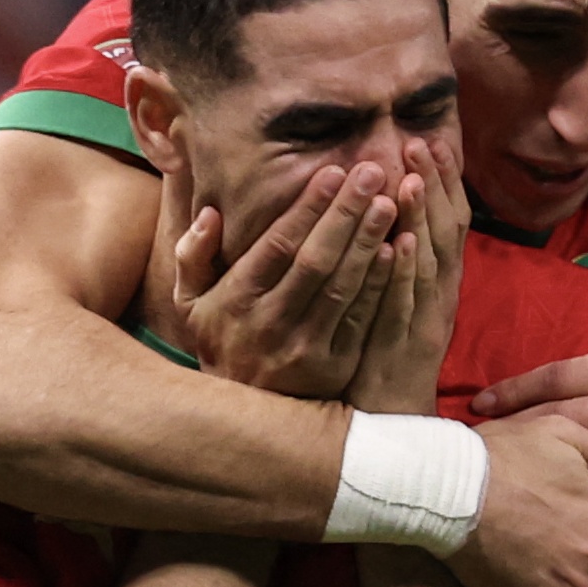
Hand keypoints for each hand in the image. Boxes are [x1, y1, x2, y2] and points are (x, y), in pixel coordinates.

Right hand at [156, 150, 400, 398]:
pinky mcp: (333, 367)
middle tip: (373, 172)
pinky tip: (397, 251)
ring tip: (391, 202)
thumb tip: (210, 213)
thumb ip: (192, 255)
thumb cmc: (222, 340)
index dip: (308, 207)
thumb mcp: (190, 302)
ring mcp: (303, 348)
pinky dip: (378, 284)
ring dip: (368, 242)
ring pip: (341, 287)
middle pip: (314, 260)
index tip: (333, 171)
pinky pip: (359, 318)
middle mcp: (268, 324)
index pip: (277, 245)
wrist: (243, 416)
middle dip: (345, 213)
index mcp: (236, 300)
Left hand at [347, 137, 468, 416]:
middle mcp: (441, 298)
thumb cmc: (388, 358)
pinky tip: (398, 244)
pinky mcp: (404, 349)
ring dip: (421, 220)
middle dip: (434, 186)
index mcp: (441, 285)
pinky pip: (406, 306)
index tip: (431, 140)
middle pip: (445, 234)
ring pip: (428, 264)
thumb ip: (405, 263)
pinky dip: (405, 273)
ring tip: (409, 179)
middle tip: (420, 142)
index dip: (444, 182)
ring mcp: (425, 323)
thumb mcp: (401, 302)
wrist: (394, 424)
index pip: (449, 223)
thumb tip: (398, 216)